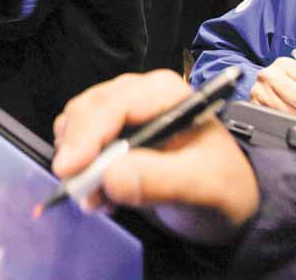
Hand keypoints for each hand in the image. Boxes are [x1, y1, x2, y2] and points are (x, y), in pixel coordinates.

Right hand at [51, 71, 258, 244]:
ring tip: (98, 198)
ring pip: (75, 124)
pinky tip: (100, 193)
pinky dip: (79, 168)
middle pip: (87, 110)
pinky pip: (77, 141)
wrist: (225, 202)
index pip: (113, 104)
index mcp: (165, 93)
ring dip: (77, 162)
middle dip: (77, 151)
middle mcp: (138, 93)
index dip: (87, 134)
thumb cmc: (223, 187)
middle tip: (84, 193)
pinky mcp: (109, 130)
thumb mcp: (204, 187)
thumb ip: (161, 180)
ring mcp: (121, 110)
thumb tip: (111, 176)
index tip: (69, 169)